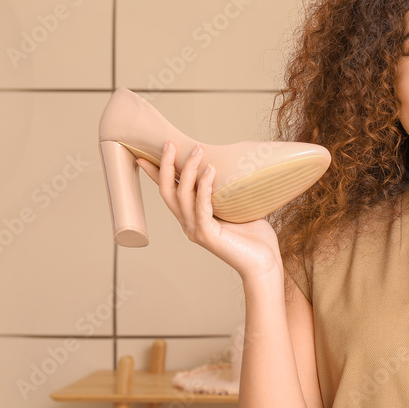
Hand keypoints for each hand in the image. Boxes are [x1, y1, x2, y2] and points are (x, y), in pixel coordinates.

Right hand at [136, 140, 283, 278]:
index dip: (156, 174)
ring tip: (199, 150)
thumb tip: (230, 167)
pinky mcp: (208, 235)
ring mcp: (196, 230)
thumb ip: (226, 193)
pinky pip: (201, 205)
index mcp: (193, 218)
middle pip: (168, 191)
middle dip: (167, 166)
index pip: (169, 193)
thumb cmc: (254, 238)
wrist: (263, 264)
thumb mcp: (236, 209)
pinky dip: (204, 186)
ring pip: (182, 195)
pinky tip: (210, 169)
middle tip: (170, 143)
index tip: (144, 156)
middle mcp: (189, 224)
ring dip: (189, 169)